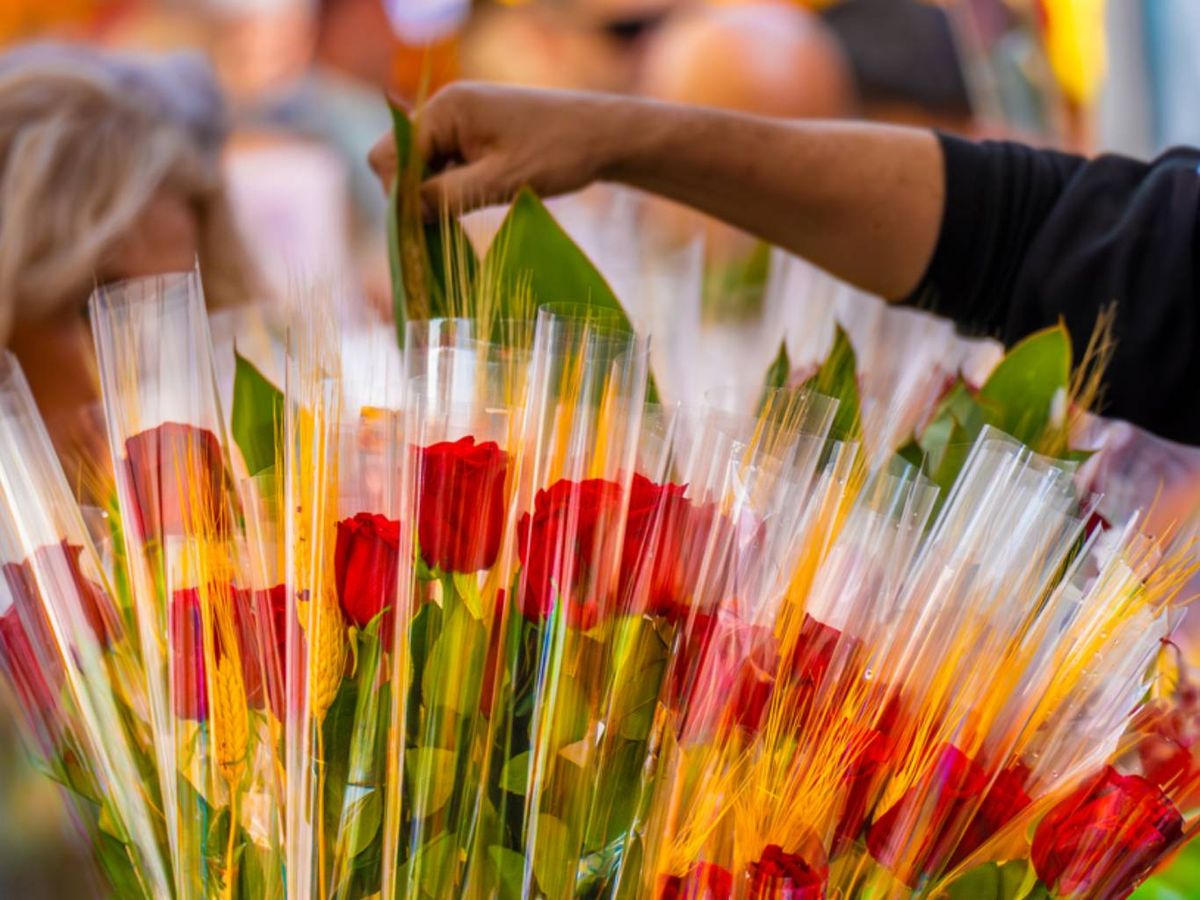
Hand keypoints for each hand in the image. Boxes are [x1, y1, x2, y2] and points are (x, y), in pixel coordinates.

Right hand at [369, 82, 624, 215]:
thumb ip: (448, 195)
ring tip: (463, 217)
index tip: (423, 226)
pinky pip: (445, 165)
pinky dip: (451, 187)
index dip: (400, 195)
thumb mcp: (500, 181)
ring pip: (422, 166)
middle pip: (400, 160)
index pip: (390, 156)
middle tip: (443, 225)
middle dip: (414, 194)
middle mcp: (447, 109)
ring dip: (435, 193)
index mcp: (447, 109)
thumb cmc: (558, 153)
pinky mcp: (475, 136)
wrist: (603, 136)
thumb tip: (406, 216)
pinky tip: (474, 204)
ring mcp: (460, 121)